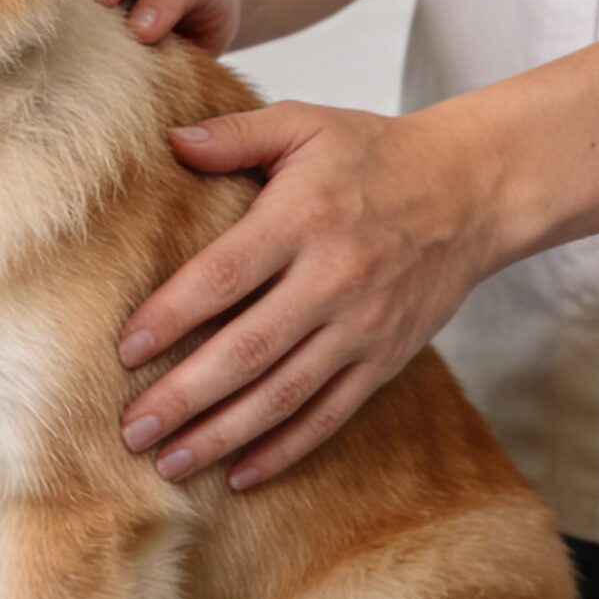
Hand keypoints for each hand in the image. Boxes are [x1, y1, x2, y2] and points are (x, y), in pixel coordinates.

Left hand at [115, 102, 509, 488]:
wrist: (474, 190)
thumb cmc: (374, 155)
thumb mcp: (305, 123)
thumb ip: (235, 134)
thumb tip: (169, 139)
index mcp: (302, 219)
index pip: (223, 276)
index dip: (171, 316)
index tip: (124, 351)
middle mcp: (333, 279)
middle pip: (247, 350)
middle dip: (184, 396)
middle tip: (131, 429)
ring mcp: (363, 327)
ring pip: (284, 395)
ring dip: (222, 435)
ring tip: (168, 465)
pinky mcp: (386, 359)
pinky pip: (331, 414)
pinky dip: (286, 449)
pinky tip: (240, 475)